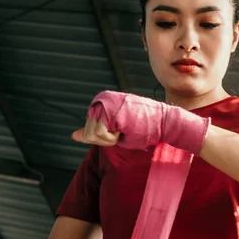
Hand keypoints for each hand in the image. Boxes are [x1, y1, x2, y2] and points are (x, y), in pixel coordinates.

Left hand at [74, 91, 209, 154]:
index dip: (106, 138)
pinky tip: (125, 128)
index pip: (89, 130)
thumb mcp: (115, 132)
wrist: (164, 123)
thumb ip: (94, 132)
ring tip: (126, 128)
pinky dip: (112, 137)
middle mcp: (101, 99)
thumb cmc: (144, 129)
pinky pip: (99, 134)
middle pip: (88, 133)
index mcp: (102, 102)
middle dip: (107, 138)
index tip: (123, 130)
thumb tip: (73, 136)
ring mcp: (104, 103)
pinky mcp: (108, 109)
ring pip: (92, 135)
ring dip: (110, 138)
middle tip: (126, 130)